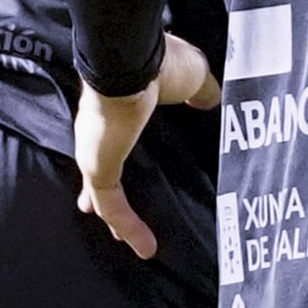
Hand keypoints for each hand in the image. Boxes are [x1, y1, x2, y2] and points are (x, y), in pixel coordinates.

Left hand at [70, 33, 220, 257]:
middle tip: (103, 213)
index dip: (116, 153)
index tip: (121, 164)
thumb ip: (200, 91)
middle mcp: (99, 133)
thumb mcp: (191, 77)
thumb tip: (211, 100)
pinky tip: (145, 248)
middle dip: (100, 194)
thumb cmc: (158, 62)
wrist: (130, 60)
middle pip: (100, 171)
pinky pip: (112, 206)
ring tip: (139, 247)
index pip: (115, 138)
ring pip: (104, 196)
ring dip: (120, 222)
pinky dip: (128, 228)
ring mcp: (95, 151)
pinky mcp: (98, 167)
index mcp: (118, 108)